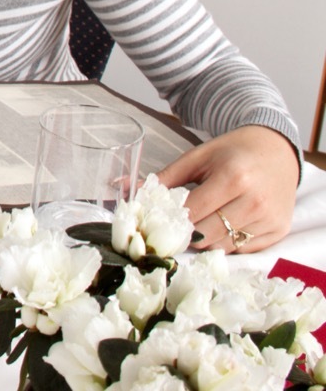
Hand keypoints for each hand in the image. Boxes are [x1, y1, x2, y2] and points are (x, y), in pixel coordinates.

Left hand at [157, 125, 298, 253]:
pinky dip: (226, 241)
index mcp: (233, 177)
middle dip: (185, 232)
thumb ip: (163, 178)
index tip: (158, 218)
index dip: (171, 218)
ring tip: (201, 221)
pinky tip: (223, 224)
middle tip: (177, 222)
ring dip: (205, 239)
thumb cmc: (232, 152)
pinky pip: (241, 249)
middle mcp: (254, 201)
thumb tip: (123, 188)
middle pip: (206, 235)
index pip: (192, 212)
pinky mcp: (278, 231)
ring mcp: (269, 219)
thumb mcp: (197, 157)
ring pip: (222, 246)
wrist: (277, 150)